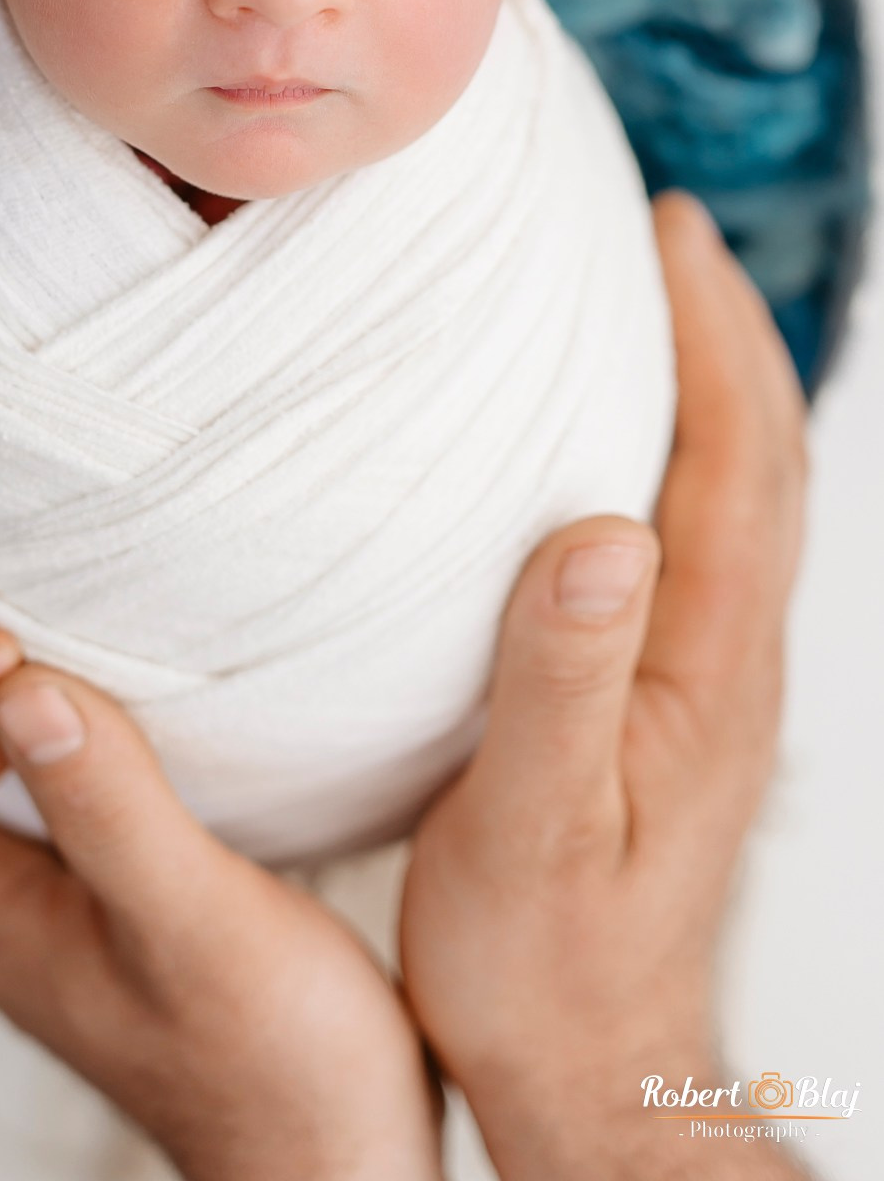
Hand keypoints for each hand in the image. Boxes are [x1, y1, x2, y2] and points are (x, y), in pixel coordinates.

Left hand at [0, 669, 441, 1180]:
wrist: (339, 1161)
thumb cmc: (272, 1059)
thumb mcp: (191, 918)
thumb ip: (109, 808)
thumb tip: (20, 688)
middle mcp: (6, 907)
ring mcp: (62, 910)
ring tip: (26, 588)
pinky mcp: (122, 908)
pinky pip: (55, 795)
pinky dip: (59, 730)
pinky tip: (115, 682)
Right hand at [400, 193, 807, 1178]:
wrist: (593, 1064)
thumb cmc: (544, 960)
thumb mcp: (532, 824)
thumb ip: (563, 675)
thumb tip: (594, 528)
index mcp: (704, 667)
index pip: (734, 463)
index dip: (711, 334)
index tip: (669, 229)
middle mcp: (729, 659)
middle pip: (757, 456)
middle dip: (724, 326)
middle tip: (666, 226)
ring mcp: (713, 677)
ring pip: (738, 493)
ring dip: (715, 380)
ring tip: (657, 298)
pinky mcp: (678, 695)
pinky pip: (701, 538)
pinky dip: (686, 451)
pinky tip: (626, 440)